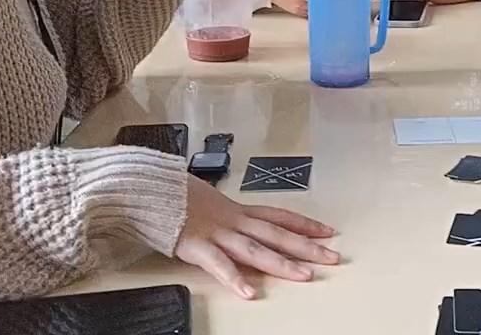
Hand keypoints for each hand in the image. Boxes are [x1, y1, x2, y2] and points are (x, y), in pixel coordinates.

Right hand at [174, 176, 339, 298]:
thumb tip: (236, 221)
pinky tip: (249, 292)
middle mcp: (232, 220)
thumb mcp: (206, 199)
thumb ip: (223, 213)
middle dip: (306, 246)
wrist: (147, 187)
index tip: (328, 231)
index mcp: (236, 210)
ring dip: (281, 263)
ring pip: (255, 249)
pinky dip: (234, 278)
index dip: (305, 224)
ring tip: (304, 276)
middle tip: (332, 257)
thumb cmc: (173, 194)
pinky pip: (218, 265)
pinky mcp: (196, 245)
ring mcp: (216, 232)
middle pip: (276, 234)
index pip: (279, 215)